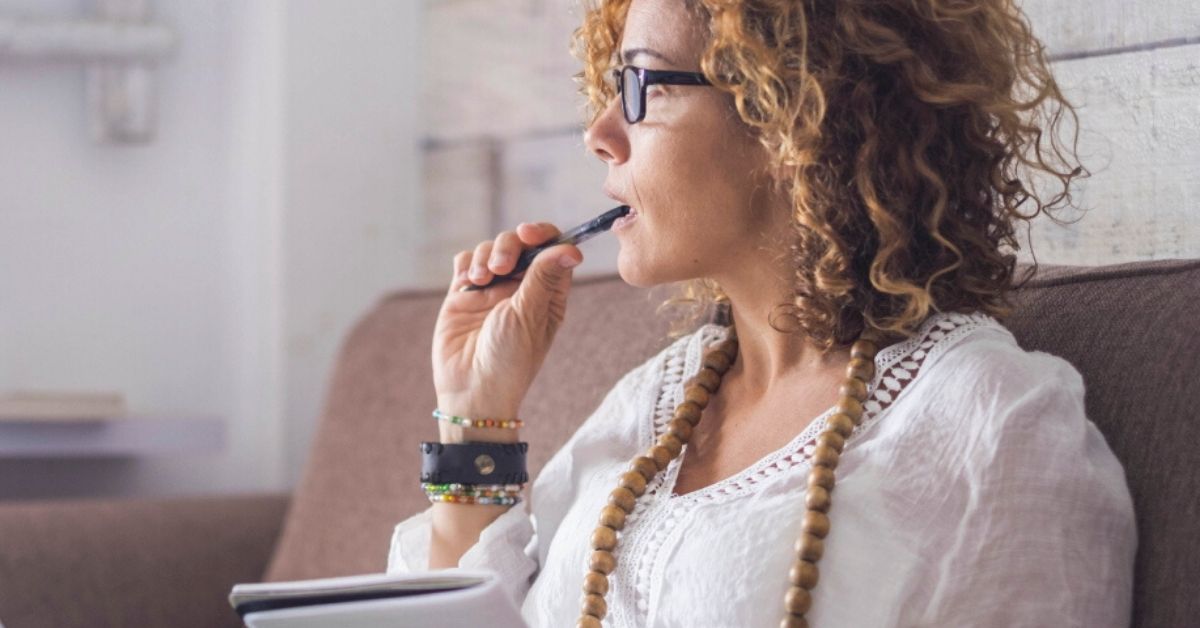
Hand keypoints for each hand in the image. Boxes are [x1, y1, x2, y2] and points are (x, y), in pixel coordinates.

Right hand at [432, 222, 582, 417]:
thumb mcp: (530, 315)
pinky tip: (467, 283)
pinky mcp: (464, 294)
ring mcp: (491, 289)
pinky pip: (465, 262)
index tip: (528, 234)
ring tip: (480, 281)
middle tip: (501, 267)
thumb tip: (572, 248)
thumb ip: (543, 277)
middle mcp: (521, 287)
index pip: (552, 249)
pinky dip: (467, 264)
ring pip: (490, 248)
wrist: (471, 388)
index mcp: (548, 293)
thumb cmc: (510, 359)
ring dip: (484, 256)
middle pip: (519, 243)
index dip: (543, 234)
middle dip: (508, 246)